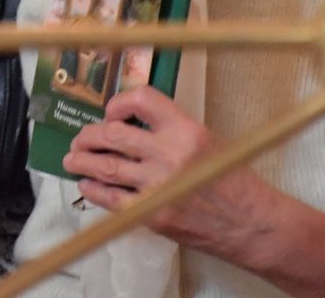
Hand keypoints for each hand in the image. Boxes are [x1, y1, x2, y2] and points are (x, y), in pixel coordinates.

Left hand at [62, 87, 281, 261]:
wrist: (252, 225)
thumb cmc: (233, 180)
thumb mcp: (208, 139)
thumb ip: (171, 129)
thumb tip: (130, 123)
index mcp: (186, 129)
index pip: (141, 99)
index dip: (118, 102)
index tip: (110, 112)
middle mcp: (169, 153)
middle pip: (113, 134)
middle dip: (90, 135)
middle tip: (81, 139)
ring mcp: (158, 186)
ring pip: (105, 165)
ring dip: (82, 160)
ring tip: (72, 159)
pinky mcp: (152, 215)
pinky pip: (111, 198)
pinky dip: (93, 189)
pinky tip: (86, 184)